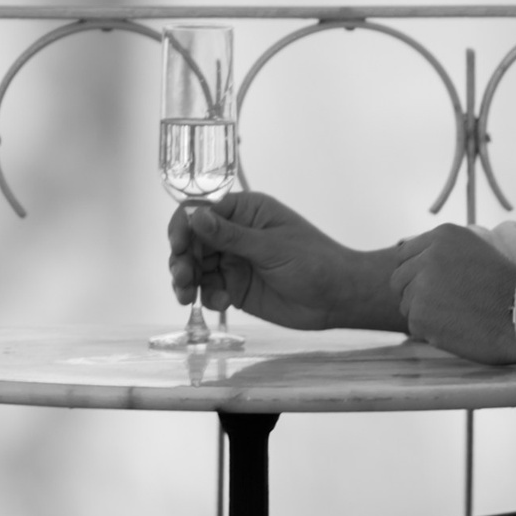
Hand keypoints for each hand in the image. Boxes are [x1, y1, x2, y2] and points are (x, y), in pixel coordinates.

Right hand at [167, 192, 402, 331]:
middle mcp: (234, 234)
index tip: (178, 246)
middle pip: (193, 241)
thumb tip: (196, 217)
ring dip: (186, 280)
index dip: (184, 227)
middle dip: (182, 259)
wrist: (337, 298)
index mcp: (245, 212)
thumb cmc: (313, 262)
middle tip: (183, 279)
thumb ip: (231, 236)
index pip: (202, 211)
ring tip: (187, 297)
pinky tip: (220, 305)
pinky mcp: (235, 287)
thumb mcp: (271, 247)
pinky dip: (206, 297)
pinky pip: (208, 289)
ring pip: (195, 267)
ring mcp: (234, 261)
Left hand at [393, 224, 515, 364]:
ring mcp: (421, 285)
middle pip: (399, 279)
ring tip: (457, 316)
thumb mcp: (475, 249)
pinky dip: (431, 331)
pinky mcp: (419, 314)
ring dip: (424, 312)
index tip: (432, 285)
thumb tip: (406, 250)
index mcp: (442, 236)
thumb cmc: (505, 286)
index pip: (404, 254)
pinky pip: (414, 324)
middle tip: (442, 305)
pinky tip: (457, 328)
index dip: (416, 272)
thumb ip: (442, 249)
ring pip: (406, 303)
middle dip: (414, 292)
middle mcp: (427, 256)